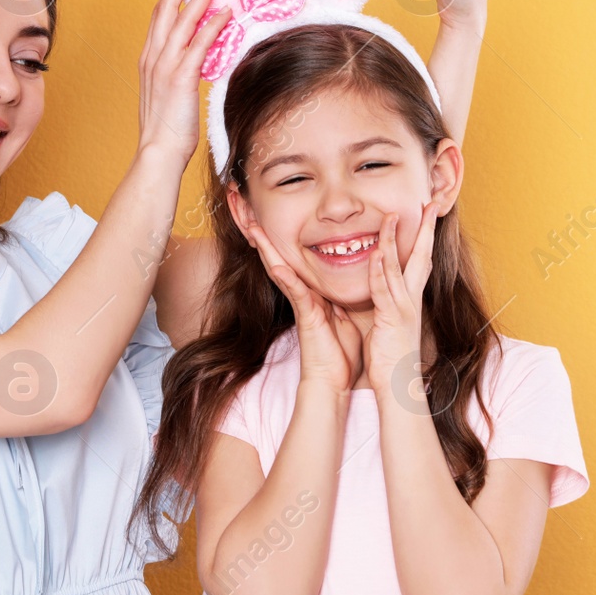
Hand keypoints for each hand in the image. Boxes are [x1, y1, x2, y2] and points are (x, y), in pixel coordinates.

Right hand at [136, 0, 232, 161]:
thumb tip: (199, 60)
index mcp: (149, 59)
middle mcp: (153, 57)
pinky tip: (226, 12)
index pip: (159, 16)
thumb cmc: (166, 129)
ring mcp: (165, 66)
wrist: (158, 152)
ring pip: (183, 20)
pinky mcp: (180, 78)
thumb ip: (180, 72)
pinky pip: (198, 44)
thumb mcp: (170, 94)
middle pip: (166, 8)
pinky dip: (212, 25)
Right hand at [244, 221, 362, 392]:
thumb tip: (346, 283)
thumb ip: (340, 298)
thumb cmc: (339, 351)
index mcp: (312, 293)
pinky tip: (277, 265)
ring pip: (280, 270)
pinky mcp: (306, 316)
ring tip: (253, 228)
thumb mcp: (344, 315)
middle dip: (264, 237)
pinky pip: (296, 294)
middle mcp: (302, 295)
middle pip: (278, 259)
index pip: (293, 260)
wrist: (332, 381)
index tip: (268, 219)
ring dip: (266, 250)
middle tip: (248, 213)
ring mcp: (302, 304)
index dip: (280, 240)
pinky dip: (286, 279)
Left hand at [364, 204, 438, 393]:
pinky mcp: (391, 320)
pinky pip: (384, 291)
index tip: (427, 215)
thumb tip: (385, 290)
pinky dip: (381, 271)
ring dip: (394, 241)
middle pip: (421, 257)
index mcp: (411, 300)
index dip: (424, 237)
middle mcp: (411, 300)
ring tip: (391, 216)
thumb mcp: (391, 324)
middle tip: (431, 203)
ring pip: (399, 267)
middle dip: (425, 229)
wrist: (399, 388)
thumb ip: (389, 304)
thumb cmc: (392, 359)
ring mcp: (403, 309)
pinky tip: (377, 253)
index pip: (420, 261)